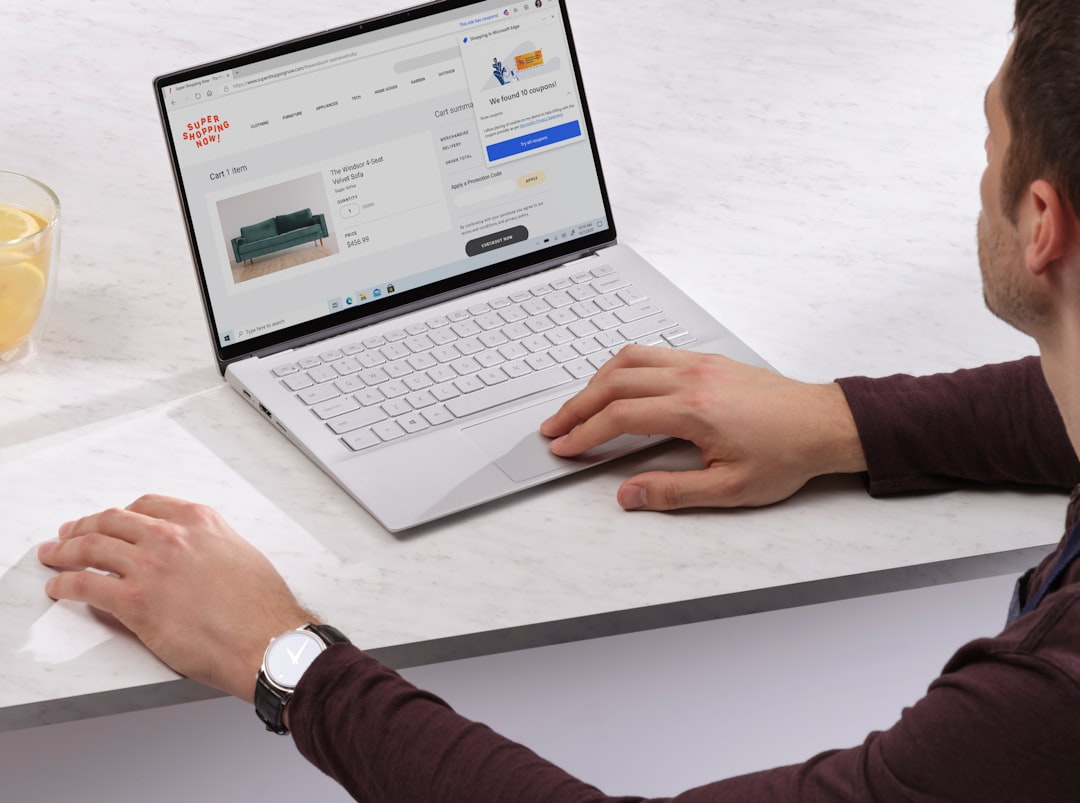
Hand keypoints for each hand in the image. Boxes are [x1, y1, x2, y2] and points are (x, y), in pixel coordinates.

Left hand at [37, 495, 311, 701]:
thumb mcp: (242, 556)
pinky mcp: (134, 601)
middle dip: (85, 525)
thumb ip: (211, 546)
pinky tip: (58, 588)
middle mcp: (171, 536)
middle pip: (112, 520)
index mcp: (200, 522)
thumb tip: (195, 557)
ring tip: (53, 555)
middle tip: (70, 533)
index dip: (121, 513)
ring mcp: (150, 567)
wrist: (267, 640)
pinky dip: (64, 584)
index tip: (111, 519)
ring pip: (91, 546)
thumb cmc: (262, 608)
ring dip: (64, 550)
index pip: (147, 505)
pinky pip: (85, 585)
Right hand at [541, 345, 866, 509]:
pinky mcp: (707, 361)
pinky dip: (623, 365)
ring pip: (630, 359)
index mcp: (695, 410)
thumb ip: (673, 492)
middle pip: (614, 382)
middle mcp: (692, 378)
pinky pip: (652, 353)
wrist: (823, 425)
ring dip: (595, 381)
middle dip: (577, 405)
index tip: (565, 447)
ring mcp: (699, 364)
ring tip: (577, 405)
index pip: (620, 416)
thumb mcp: (730, 489)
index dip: (585, 433)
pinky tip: (616, 382)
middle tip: (555, 427)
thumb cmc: (785, 454)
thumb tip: (630, 494)